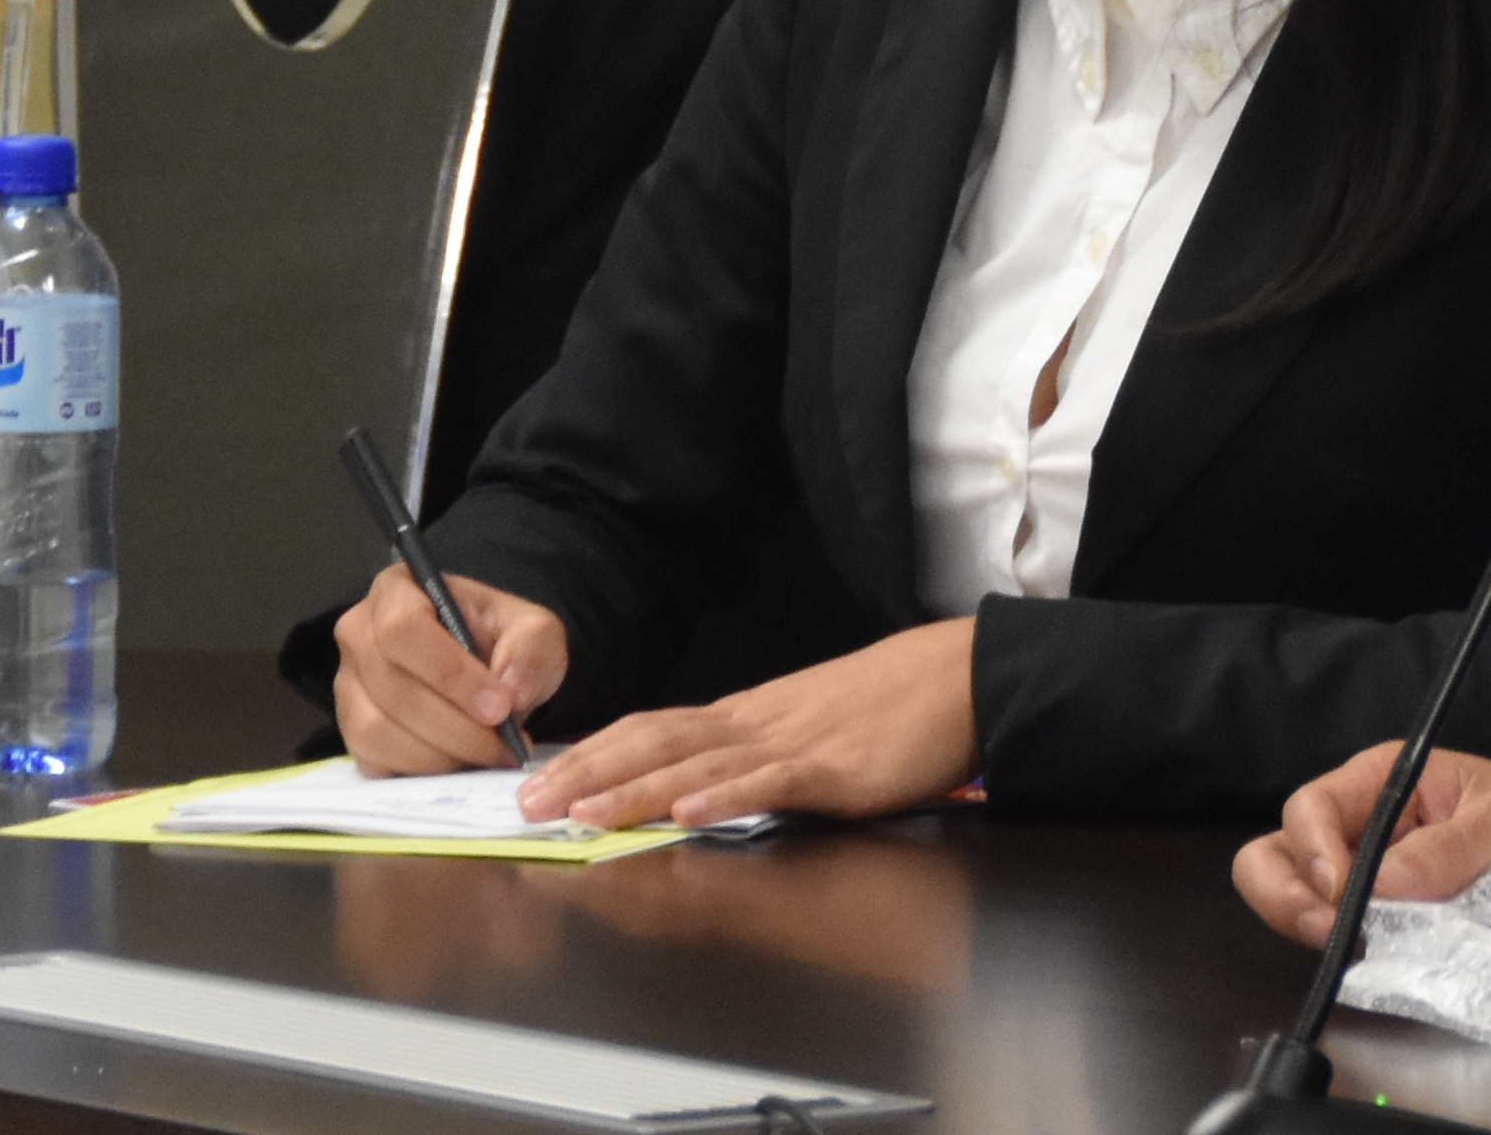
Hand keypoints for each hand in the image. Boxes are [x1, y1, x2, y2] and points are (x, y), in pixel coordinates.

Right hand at [328, 563, 566, 773]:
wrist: (487, 676)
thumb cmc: (501, 642)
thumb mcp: (534, 631)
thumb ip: (532, 650)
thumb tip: (511, 692)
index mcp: (397, 591)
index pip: (403, 629)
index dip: (450, 673)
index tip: (499, 707)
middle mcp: (358, 634)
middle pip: (391, 687)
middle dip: (456, 726)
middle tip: (505, 745)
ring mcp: (348, 686)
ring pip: (376, 730)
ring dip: (440, 754)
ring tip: (488, 756)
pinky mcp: (350, 733)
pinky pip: (374, 761)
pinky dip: (421, 771)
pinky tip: (459, 764)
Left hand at [517, 615, 979, 827]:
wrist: (962, 676)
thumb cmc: (891, 707)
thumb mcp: (808, 727)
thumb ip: (754, 754)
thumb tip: (696, 782)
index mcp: (747, 715)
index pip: (651, 727)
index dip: (592, 751)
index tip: (538, 776)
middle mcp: (757, 722)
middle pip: (656, 741)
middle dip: (587, 773)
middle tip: (528, 804)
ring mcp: (795, 742)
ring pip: (698, 762)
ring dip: (635, 789)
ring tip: (584, 813)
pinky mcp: (837, 767)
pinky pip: (772, 782)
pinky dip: (726, 796)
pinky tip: (690, 809)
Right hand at [1232, 745, 1490, 945]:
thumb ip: (1448, 851)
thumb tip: (1383, 884)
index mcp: (1388, 778)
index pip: (1311, 809)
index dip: (1314, 854)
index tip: (1344, 896)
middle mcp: (1367, 821)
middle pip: (1279, 850)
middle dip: (1285, 893)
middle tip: (1325, 930)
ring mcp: (1370, 872)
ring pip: (1295, 893)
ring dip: (1307, 921)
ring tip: (1346, 943)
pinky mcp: (1387, 914)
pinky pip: (1337, 927)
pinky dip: (1338, 944)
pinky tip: (1369, 953)